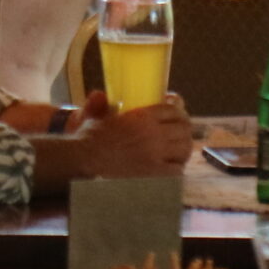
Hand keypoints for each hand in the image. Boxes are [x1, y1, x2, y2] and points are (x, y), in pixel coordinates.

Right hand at [73, 93, 192, 176]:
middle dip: (184, 129)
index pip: (173, 110)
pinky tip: (170, 168)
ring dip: (182, 149)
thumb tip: (99, 94)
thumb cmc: (87, 139)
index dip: (178, 110)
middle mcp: (153, 134)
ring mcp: (155, 155)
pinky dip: (176, 168)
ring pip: (184, 149)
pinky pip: (177, 170)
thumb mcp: (94, 116)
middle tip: (180, 133)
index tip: (176, 113)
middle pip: (184, 128)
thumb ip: (100, 104)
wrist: (83, 161)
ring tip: (177, 151)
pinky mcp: (154, 174)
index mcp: (142, 116)